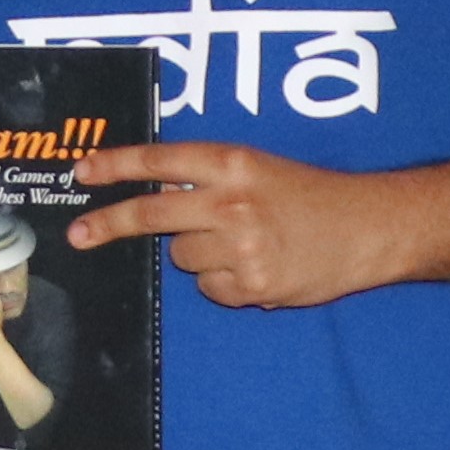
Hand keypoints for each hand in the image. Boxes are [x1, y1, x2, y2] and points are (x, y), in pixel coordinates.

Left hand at [71, 140, 401, 307]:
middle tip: (78, 234)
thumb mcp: (259, 169)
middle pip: (150, 214)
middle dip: (108, 224)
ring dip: (197, 253)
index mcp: (233, 163)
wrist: (371, 228)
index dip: (115, 165)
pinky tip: (257, 268)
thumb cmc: (311, 195)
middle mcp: (232, 202)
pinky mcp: (253, 285)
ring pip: (181, 257)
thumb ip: (207, 177)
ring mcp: (241, 246)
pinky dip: (224, 283)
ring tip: (244, 244)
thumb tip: (154, 190)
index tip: (82, 173)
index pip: (159, 160)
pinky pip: (210, 288)